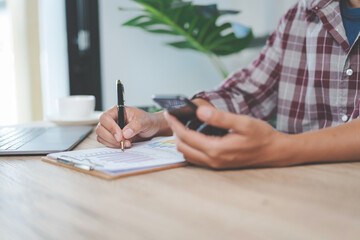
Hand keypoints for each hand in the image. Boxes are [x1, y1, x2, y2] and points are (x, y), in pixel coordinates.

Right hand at [96, 106, 169, 147]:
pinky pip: (106, 143)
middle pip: (100, 128)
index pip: (105, 118)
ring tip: (127, 143)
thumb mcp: (145, 121)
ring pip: (101, 137)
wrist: (151, 129)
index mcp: (117, 111)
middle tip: (123, 142)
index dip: (111, 128)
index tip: (120, 137)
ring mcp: (110, 129)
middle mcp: (112, 120)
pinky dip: (114, 146)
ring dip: (113, 143)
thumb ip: (136, 125)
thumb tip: (125, 133)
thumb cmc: (148, 121)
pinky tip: (125, 145)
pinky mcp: (112, 137)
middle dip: (111, 138)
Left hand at [165, 106, 288, 168]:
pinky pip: (196, 158)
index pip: (187, 137)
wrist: (275, 152)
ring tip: (180, 124)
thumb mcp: (243, 122)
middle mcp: (213, 160)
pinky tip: (193, 135)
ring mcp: (215, 164)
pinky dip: (189, 146)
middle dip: (175, 132)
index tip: (168, 112)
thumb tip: (199, 111)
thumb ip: (220, 118)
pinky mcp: (218, 164)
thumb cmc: (261, 136)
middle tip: (172, 117)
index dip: (175, 124)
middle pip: (183, 147)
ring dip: (181, 140)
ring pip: (187, 154)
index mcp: (217, 150)